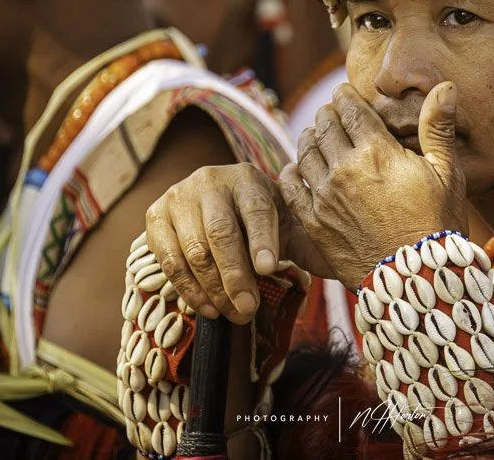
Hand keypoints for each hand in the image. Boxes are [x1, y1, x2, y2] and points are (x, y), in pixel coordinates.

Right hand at [145, 163, 331, 323]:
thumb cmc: (261, 222)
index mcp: (247, 178)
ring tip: (233, 314)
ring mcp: (178, 196)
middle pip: (221, 233)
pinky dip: (189, 289)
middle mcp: (209, 180)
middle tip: (249, 310)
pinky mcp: (155, 216)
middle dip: (236, 276)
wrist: (216, 205)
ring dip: (214, 289)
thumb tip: (338, 266)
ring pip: (194, 250)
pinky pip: (168, 260)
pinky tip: (208, 308)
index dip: (261, 239)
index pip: (255, 209)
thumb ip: (307, 241)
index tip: (269, 269)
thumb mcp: (286, 223)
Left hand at [280, 82, 467, 290]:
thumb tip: (446, 85)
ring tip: (315, 135)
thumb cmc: (438, 225)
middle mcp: (344, 168)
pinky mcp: (313, 222)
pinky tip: (297, 169)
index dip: (345, 97)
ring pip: (304, 151)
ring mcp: (324, 196)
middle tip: (332, 114)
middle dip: (328, 115)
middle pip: (324, 125)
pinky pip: (289, 186)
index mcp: (376, 151)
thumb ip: (438, 127)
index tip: (345, 95)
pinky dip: (291, 171)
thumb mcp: (447, 173)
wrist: (417, 282)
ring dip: (308, 137)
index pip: (350, 109)